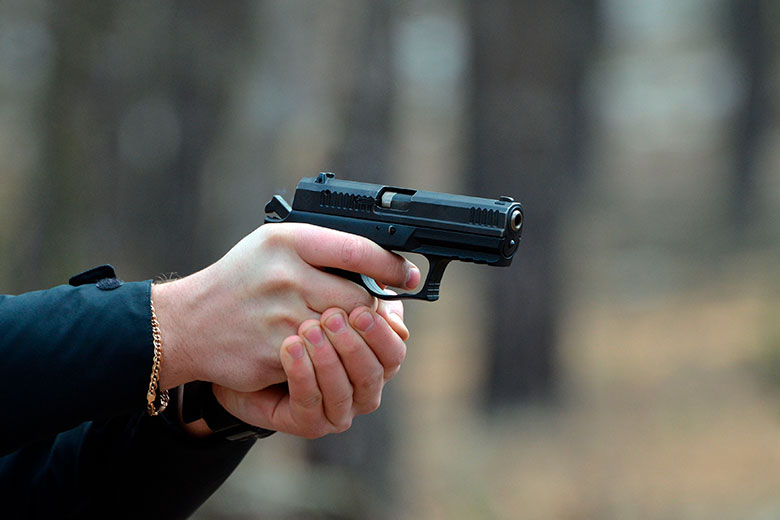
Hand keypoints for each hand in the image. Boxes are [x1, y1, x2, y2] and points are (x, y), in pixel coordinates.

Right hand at [153, 223, 418, 392]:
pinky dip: (323, 355)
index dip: (390, 265)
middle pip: (358, 298)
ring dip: (350, 336)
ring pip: (345, 331)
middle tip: (368, 312)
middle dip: (369, 309)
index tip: (406, 275)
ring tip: (342, 330)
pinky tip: (312, 348)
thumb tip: (378, 262)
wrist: (188, 323)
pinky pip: (321, 357)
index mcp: (287, 241)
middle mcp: (285, 276)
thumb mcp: (273, 244)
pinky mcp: (275, 352)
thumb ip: (322, 247)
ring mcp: (281, 316)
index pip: (357, 249)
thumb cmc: (239, 280)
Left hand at [212, 299, 407, 437]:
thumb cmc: (296, 321)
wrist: (246, 349)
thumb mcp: (328, 300)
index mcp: (376, 363)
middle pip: (372, 374)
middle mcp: (363, 392)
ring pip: (343, 392)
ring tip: (307, 329)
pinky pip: (311, 403)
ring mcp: (338, 411)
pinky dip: (303, 375)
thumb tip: (396, 320)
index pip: (393, 354)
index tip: (360, 310)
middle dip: (352, 345)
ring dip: (326, 359)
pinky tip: (290, 347)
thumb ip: (362, 300)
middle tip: (331, 317)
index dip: (380, 334)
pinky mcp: (309, 424)